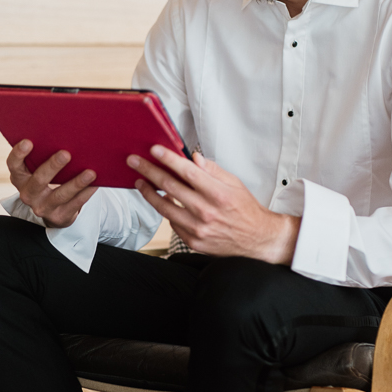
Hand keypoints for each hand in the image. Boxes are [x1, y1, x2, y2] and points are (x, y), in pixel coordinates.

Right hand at [7, 139, 97, 227]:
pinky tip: (95, 184)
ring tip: (90, 173)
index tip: (28, 141)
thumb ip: (44, 155)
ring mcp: (43, 207)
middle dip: (52, 167)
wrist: (54, 210)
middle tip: (66, 154)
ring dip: (76, 183)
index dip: (19, 153)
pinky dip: (86, 193)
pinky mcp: (59, 217)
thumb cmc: (48, 179)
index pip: (14, 165)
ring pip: (60, 195)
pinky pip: (74, 204)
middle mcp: (28, 194)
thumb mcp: (39, 169)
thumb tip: (64, 133)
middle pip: (38, 180)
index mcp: (20, 177)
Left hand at [128, 146, 300, 263]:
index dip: (169, 159)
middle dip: (149, 171)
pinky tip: (161, 200)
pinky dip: (165, 210)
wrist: (256, 240)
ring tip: (140, 181)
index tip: (154, 150)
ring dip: (149, 192)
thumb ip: (212, 171)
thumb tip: (194, 159)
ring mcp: (198, 229)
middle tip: (135, 161)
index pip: (188, 172)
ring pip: (164, 207)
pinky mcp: (193, 241)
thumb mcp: (235, 184)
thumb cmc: (246, 210)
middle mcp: (207, 212)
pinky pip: (172, 223)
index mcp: (218, 195)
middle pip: (170, 187)